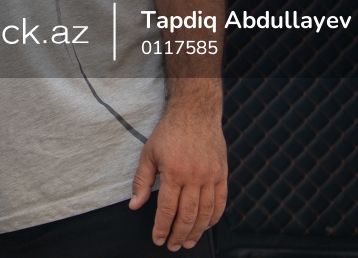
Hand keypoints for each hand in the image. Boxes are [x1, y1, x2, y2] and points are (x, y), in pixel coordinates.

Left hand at [129, 100, 227, 250]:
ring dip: (197, 231)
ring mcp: (211, 176)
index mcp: (174, 172)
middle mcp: (195, 176)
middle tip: (173, 246)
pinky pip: (221, 202)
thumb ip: (142, 181)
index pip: (168, 209)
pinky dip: (214, 217)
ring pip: (206, 212)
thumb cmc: (169, 132)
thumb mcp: (149, 154)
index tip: (158, 239)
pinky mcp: (222, 173)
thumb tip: (134, 205)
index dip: (162, 227)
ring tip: (189, 242)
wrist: (195, 113)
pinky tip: (206, 226)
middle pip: (188, 215)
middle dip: (179, 235)